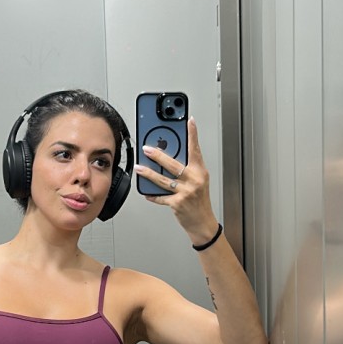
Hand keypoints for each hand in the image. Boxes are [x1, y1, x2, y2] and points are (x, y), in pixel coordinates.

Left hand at [135, 116, 217, 242]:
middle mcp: (194, 180)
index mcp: (200, 171)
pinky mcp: (178, 204)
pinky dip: (152, 195)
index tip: (190, 121)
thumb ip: (188, 168)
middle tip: (147, 148)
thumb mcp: (199, 181)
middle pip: (173, 165)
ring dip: (149, 173)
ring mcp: (186, 192)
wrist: (203, 222)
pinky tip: (146, 192)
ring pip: (163, 180)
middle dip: (158, 156)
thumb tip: (170, 156)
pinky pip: (161, 197)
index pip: (196, 150)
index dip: (193, 134)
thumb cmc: (200, 200)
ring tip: (140, 167)